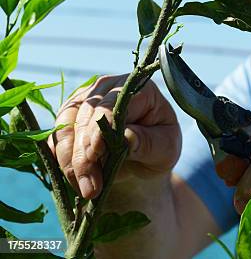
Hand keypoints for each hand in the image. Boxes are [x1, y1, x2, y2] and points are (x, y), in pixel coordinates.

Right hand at [48, 75, 181, 199]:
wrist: (143, 160)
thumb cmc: (160, 149)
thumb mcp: (167, 149)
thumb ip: (149, 142)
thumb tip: (127, 136)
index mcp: (140, 89)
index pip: (113, 105)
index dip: (101, 128)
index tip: (96, 154)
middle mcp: (109, 88)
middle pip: (86, 117)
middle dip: (84, 155)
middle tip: (91, 188)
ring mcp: (85, 100)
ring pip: (65, 128)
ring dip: (70, 162)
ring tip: (86, 190)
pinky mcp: (68, 118)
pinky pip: (55, 139)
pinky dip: (62, 162)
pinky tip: (77, 182)